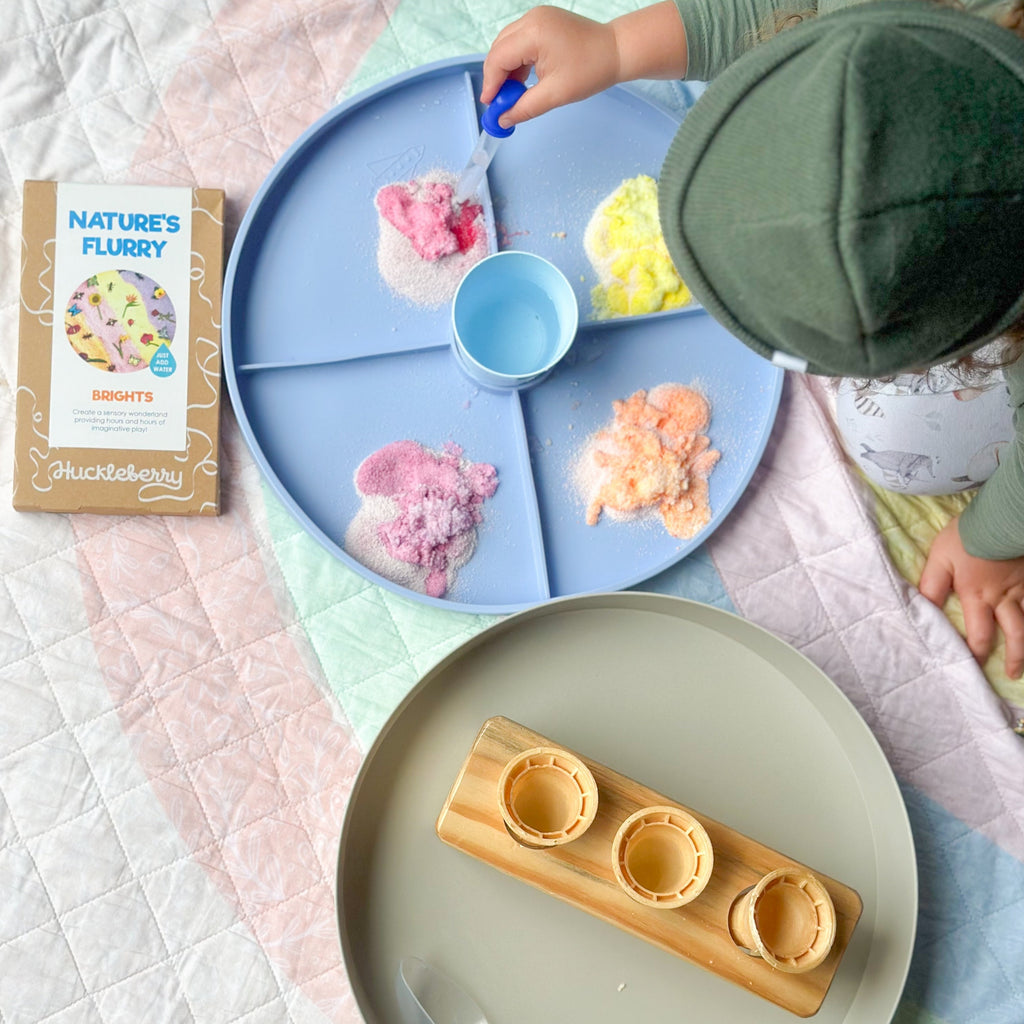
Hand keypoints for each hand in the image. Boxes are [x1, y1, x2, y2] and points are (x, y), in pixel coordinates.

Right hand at [481, 3, 686, 127]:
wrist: (616, 51)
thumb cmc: (591, 69)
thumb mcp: (555, 94)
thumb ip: (524, 108)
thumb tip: (503, 119)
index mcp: (533, 33)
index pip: (498, 59)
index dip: (491, 84)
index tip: (489, 106)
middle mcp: (531, 19)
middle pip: (498, 49)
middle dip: (495, 77)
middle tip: (499, 103)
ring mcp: (536, 17)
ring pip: (506, 45)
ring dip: (505, 70)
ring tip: (512, 94)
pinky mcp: (542, 21)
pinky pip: (519, 41)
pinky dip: (516, 61)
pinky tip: (522, 80)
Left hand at [919, 516, 1023, 678]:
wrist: (1002, 516)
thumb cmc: (967, 536)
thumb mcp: (940, 560)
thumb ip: (931, 586)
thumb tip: (922, 611)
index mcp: (978, 597)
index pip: (977, 635)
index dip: (975, 654)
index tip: (972, 669)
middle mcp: (1004, 599)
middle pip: (1013, 636)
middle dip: (1014, 658)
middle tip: (1011, 674)